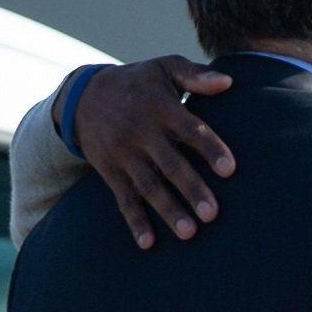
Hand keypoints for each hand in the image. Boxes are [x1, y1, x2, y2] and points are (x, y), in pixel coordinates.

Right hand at [57, 57, 236, 249]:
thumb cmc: (139, 83)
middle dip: (191, 189)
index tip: (229, 170)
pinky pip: (124, 200)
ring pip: (149, 186)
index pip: (190, 130)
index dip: (210, 149)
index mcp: (161, 108)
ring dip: (169, 211)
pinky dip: (135, 222)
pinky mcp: (110, 172)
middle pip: (171, 164)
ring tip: (190, 234)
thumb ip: (195, 76)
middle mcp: (142, 133)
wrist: (82, 96)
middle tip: (213, 214)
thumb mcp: (163, 68)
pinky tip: (148, 244)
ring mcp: (124, 155)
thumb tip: (228, 81)